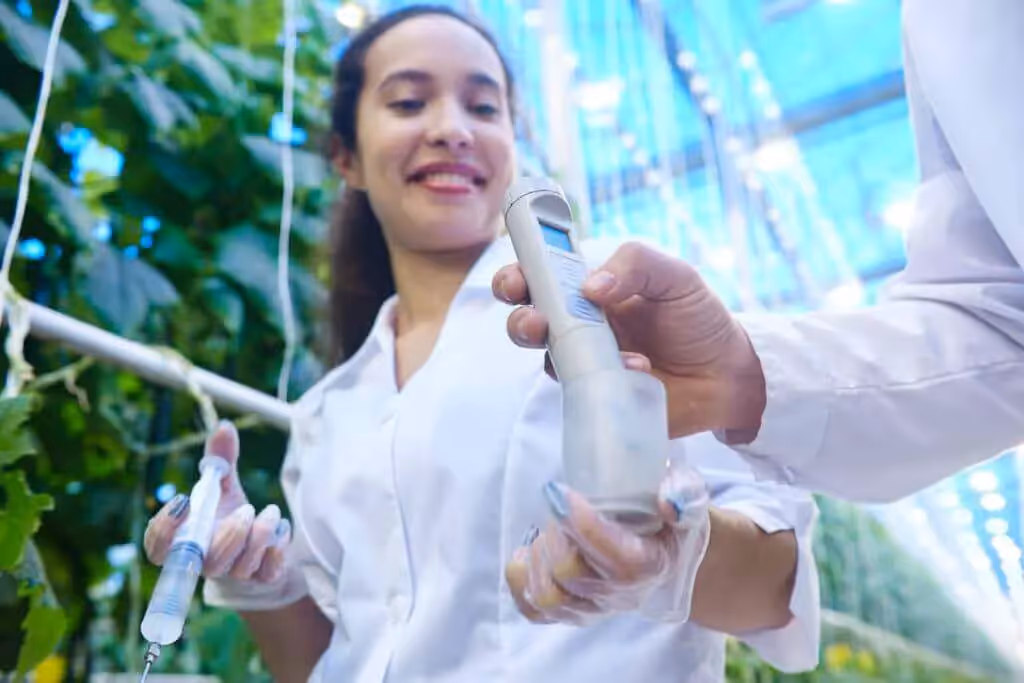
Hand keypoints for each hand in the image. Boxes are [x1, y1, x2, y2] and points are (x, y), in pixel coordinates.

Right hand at [143, 421, 290, 582]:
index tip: (182, 500)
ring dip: (259, 535)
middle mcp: (206, 564)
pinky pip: (269, 570)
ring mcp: (235, 576)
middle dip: (229, 534)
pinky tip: (282, 528)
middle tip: (245, 509)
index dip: (163, 530)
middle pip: (207, 561)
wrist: (263, 552)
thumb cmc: (231, 518)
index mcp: (186, 542)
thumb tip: (224, 427)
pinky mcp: (263, 580)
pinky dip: (278, 546)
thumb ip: (220, 461)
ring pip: (241, 565)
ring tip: (270, 512)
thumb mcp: (225, 489)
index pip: (158, 549)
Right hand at [492, 242, 765, 439]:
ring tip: (581, 347)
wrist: (728, 374)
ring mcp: (585, 364)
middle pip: (528, 320)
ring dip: (554, 352)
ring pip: (546, 358)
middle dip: (520, 319)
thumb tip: (591, 287)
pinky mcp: (599, 397)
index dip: (519, 275)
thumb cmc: (697, 318)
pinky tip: (636, 369)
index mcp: (589, 288)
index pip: (541, 277)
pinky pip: (584, 390)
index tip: (517, 279)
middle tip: (537, 320)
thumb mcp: (674, 276)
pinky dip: (602, 378)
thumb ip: (635, 265)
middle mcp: (579, 325)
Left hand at [505, 467, 710, 624]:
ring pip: (548, 594)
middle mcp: (622, 595)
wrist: (666, 550)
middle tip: (558, 503)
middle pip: (571, 573)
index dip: (583, 526)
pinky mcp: (568, 610)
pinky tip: (526, 551)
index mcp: (651, 565)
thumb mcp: (689, 495)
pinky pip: (533, 610)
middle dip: (555, 532)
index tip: (561, 491)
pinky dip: (521, 580)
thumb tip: (668, 502)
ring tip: (548, 528)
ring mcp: (593, 607)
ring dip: (538, 554)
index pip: (618, 559)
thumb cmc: (670, 517)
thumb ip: (683, 492)